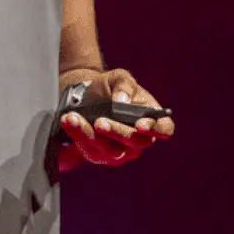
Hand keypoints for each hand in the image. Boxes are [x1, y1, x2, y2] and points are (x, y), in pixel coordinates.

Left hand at [54, 67, 172, 169]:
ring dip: (92, 135)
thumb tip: (121, 101)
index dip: (157, 129)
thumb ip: (124, 85)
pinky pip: (90, 149)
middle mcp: (140, 139)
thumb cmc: (110, 87)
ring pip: (111, 150)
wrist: (86, 94)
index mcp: (152, 119)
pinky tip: (69, 120)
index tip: (141, 124)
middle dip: (118, 132)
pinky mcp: (100, 155)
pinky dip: (78, 134)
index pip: (164, 129)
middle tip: (100, 122)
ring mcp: (121, 151)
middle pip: (137, 142)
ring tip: (74, 118)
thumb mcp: (118, 78)